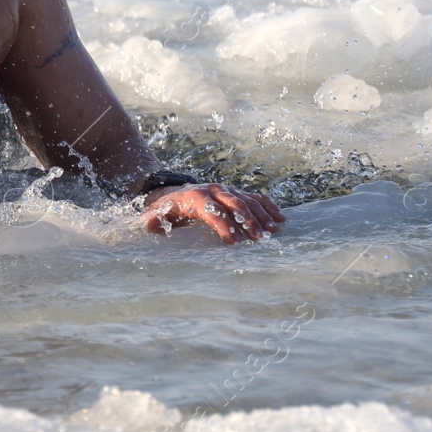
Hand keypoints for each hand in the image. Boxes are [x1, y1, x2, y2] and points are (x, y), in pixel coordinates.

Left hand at [143, 183, 285, 243]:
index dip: (222, 225)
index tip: (233, 241)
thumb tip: (151, 224)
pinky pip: (254, 197)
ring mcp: (225, 190)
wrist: (174, 193)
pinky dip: (267, 206)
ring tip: (274, 231)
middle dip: (246, 220)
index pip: (210, 210)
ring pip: (246, 200)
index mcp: (193, 198)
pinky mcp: (234, 193)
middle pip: (233, 203)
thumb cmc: (166, 211)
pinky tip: (280, 218)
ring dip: (261, 215)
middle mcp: (212, 190)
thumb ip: (152, 221)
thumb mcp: (154, 216)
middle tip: (258, 238)